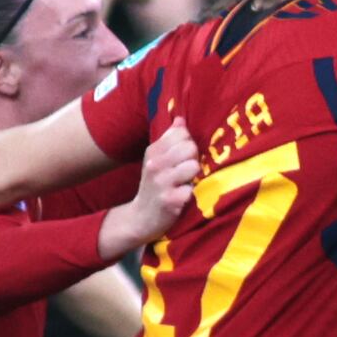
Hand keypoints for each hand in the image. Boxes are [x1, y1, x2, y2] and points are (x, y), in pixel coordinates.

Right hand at [100, 129, 200, 259]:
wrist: (141, 217)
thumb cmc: (155, 185)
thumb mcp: (157, 160)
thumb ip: (170, 139)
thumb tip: (181, 119)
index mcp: (153, 151)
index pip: (182, 133)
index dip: (188, 144)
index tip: (183, 157)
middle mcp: (155, 164)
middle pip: (190, 147)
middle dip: (194, 159)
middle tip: (187, 172)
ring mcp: (161, 182)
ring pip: (194, 166)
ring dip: (195, 177)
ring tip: (186, 184)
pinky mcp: (170, 201)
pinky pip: (191, 190)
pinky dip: (191, 195)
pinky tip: (184, 198)